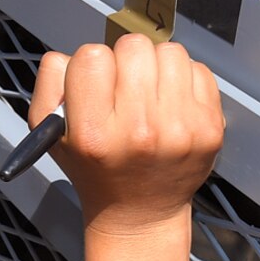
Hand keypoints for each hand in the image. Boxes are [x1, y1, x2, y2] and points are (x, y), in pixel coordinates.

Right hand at [28, 35, 223, 241]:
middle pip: (134, 47)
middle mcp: (140, 131)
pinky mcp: (209, 128)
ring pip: (170, 52)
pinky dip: (184, 79)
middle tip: (125, 88)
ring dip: (157, 66)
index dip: (90, 65)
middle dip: (126, 61)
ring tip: (149, 94)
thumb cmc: (94, 170)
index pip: (92, 57)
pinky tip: (172, 103)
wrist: (140, 213)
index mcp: (95, 134)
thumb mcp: (51, 135)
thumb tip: (71, 55)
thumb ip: (50, 85)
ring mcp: (180, 129)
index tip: (96, 85)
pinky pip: (199, 70)